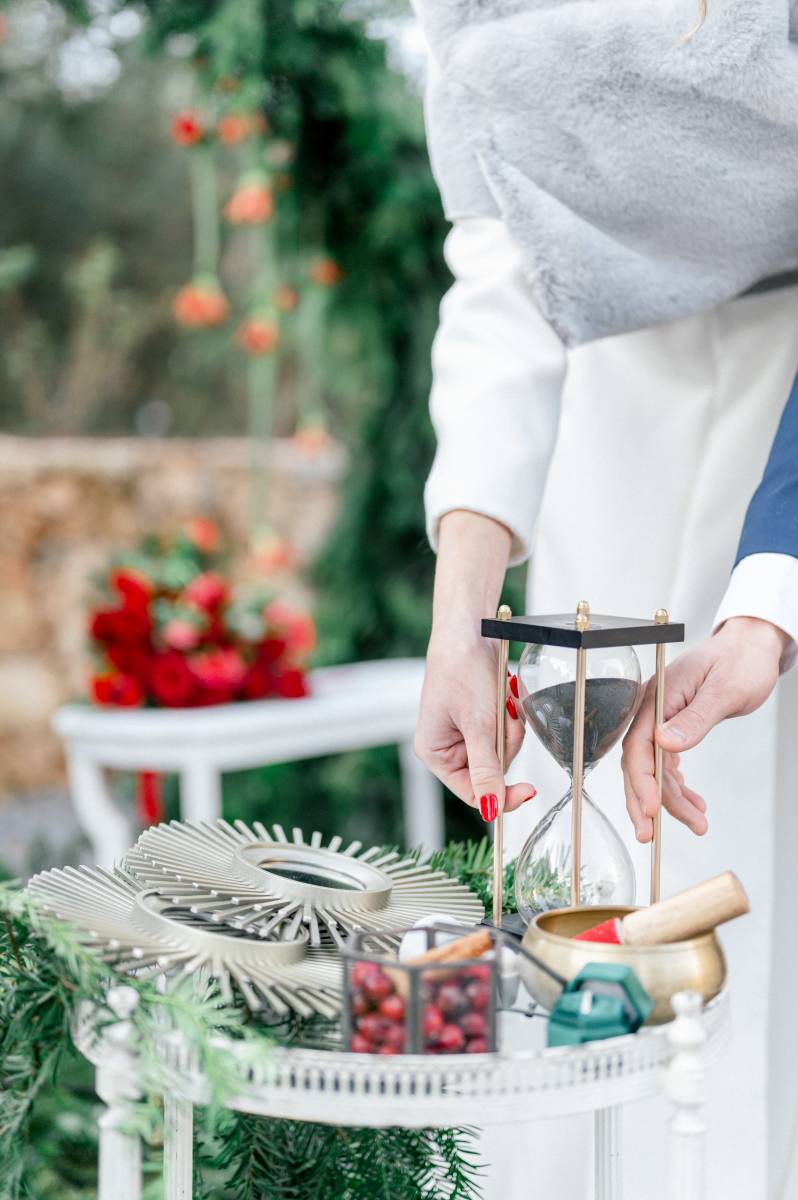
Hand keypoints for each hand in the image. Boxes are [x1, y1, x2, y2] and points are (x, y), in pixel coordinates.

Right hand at [415, 632, 534, 819]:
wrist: (469, 630)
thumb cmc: (461, 670)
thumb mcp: (478, 725)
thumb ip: (485, 768)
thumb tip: (490, 808)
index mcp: (436, 754)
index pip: (472, 792)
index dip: (501, 795)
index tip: (529, 789)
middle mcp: (449, 747)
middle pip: (494, 769)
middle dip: (507, 741)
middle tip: (504, 714)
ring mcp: (466, 733)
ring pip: (505, 749)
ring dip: (511, 725)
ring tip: (502, 698)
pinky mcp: (481, 718)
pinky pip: (506, 730)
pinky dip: (511, 714)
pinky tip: (505, 694)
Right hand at [621, 616, 788, 841]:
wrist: (750, 648)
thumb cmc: (740, 661)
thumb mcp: (724, 689)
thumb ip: (695, 718)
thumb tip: (666, 744)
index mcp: (657, 696)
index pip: (638, 744)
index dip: (642, 780)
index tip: (651, 809)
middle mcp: (653, 709)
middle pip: (639, 763)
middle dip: (645, 801)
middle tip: (650, 835)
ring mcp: (661, 719)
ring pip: (655, 770)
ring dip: (670, 801)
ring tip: (695, 824)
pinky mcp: (674, 727)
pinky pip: (668, 765)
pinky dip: (679, 789)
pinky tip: (694, 805)